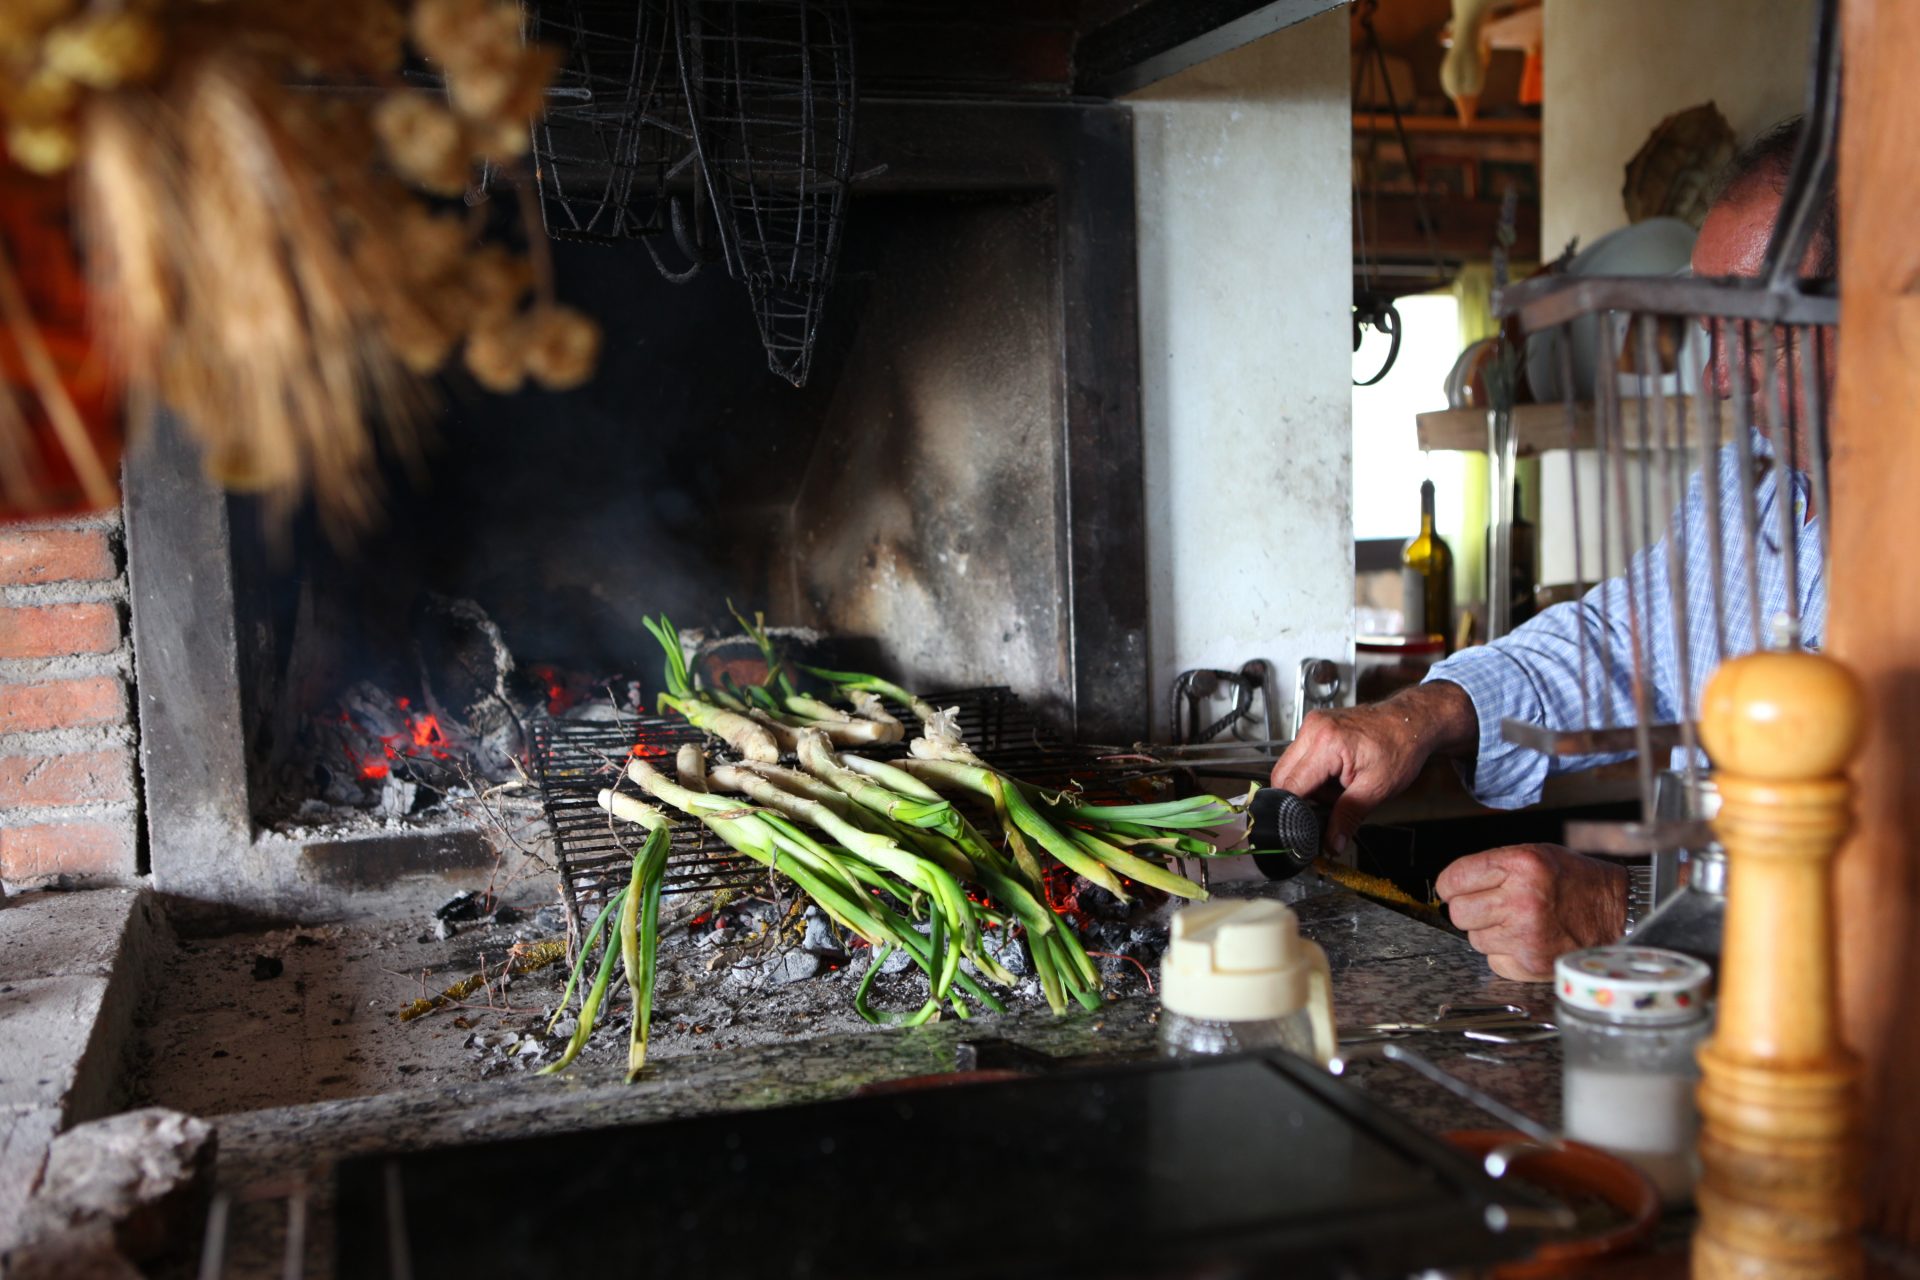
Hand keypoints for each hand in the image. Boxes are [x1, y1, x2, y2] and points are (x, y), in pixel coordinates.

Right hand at [1269, 682, 1477, 855]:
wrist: (1412, 722)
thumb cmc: (1400, 748)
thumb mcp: (1375, 789)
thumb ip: (1348, 817)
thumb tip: (1332, 843)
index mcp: (1326, 744)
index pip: (1291, 785)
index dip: (1294, 810)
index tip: (1304, 827)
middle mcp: (1313, 729)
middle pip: (1282, 776)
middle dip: (1301, 797)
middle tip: (1331, 804)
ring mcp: (1312, 724)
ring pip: (1289, 767)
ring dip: (1308, 785)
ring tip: (1339, 786)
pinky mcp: (1315, 726)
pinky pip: (1300, 757)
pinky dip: (1313, 773)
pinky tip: (1336, 775)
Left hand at [1435, 844, 1628, 981]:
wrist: (1618, 914)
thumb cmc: (1576, 882)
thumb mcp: (1536, 855)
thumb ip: (1493, 867)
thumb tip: (1451, 885)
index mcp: (1522, 866)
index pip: (1454, 879)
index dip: (1450, 885)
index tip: (1454, 888)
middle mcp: (1522, 900)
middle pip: (1459, 913)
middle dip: (1470, 909)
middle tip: (1492, 906)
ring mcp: (1526, 935)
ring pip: (1474, 939)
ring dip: (1490, 932)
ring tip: (1518, 921)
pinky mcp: (1531, 964)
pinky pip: (1494, 960)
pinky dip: (1505, 953)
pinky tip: (1527, 940)